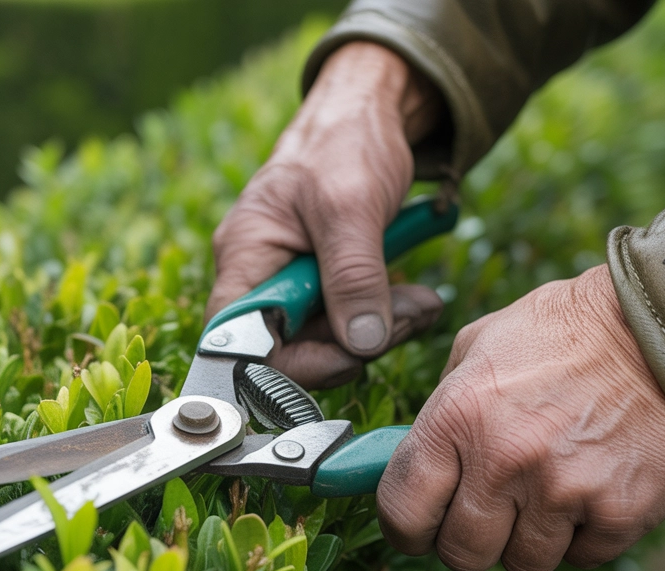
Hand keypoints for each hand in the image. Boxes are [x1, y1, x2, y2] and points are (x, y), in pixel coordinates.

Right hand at [207, 42, 445, 387]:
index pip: (241, 343)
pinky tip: (417, 301)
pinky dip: (386, 320)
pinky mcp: (324, 285)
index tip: (350, 354)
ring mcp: (292, 283)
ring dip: (380, 333)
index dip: (289, 364)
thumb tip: (361, 344)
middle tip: (409, 318)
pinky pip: (348, 324)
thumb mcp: (351, 206)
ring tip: (423, 304)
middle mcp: (259, 277)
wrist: (369, 111)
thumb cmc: (346, 142)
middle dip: (354, 345)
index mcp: (245, 256)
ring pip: (326, 341)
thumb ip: (354, 277)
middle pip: (290, 349)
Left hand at [377, 266, 664, 570]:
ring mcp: (563, 490)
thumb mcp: (482, 346)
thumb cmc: (567, 333)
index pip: (401, 509)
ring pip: (523, 564)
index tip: (419, 528)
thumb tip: (414, 464)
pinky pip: (583, 558)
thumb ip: (442, 407)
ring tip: (552, 489)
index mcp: (458, 415)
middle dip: (470, 540)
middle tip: (492, 513)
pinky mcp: (620, 513)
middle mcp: (504, 458)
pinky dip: (587, 536)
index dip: (406, 528)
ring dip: (533, 539)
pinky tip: (595, 488)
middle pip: (460, 553)